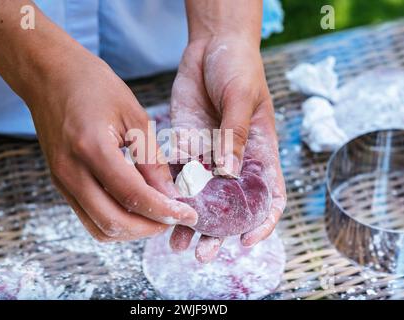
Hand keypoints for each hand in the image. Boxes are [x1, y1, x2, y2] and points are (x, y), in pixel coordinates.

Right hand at [27, 47, 197, 241]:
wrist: (50, 76)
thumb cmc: (94, 86)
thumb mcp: (133, 115)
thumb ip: (151, 159)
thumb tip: (171, 194)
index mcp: (91, 148)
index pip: (132, 195)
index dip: (164, 211)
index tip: (189, 214)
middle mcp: (70, 172)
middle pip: (113, 222)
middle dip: (149, 227)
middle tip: (175, 218)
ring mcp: (62, 181)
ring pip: (99, 228)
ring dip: (132, 230)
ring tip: (157, 216)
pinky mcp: (61, 183)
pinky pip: (88, 217)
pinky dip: (115, 221)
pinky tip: (135, 208)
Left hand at [169, 35, 285, 261]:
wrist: (210, 46)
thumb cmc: (238, 66)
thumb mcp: (241, 97)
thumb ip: (235, 135)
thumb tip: (230, 172)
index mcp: (259, 153)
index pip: (268, 197)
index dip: (262, 222)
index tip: (246, 240)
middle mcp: (234, 161)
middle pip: (230, 207)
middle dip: (217, 232)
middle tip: (201, 252)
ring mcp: (209, 155)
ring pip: (201, 198)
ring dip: (189, 221)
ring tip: (175, 242)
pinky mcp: (185, 145)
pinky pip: (178, 174)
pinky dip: (170, 193)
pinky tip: (160, 208)